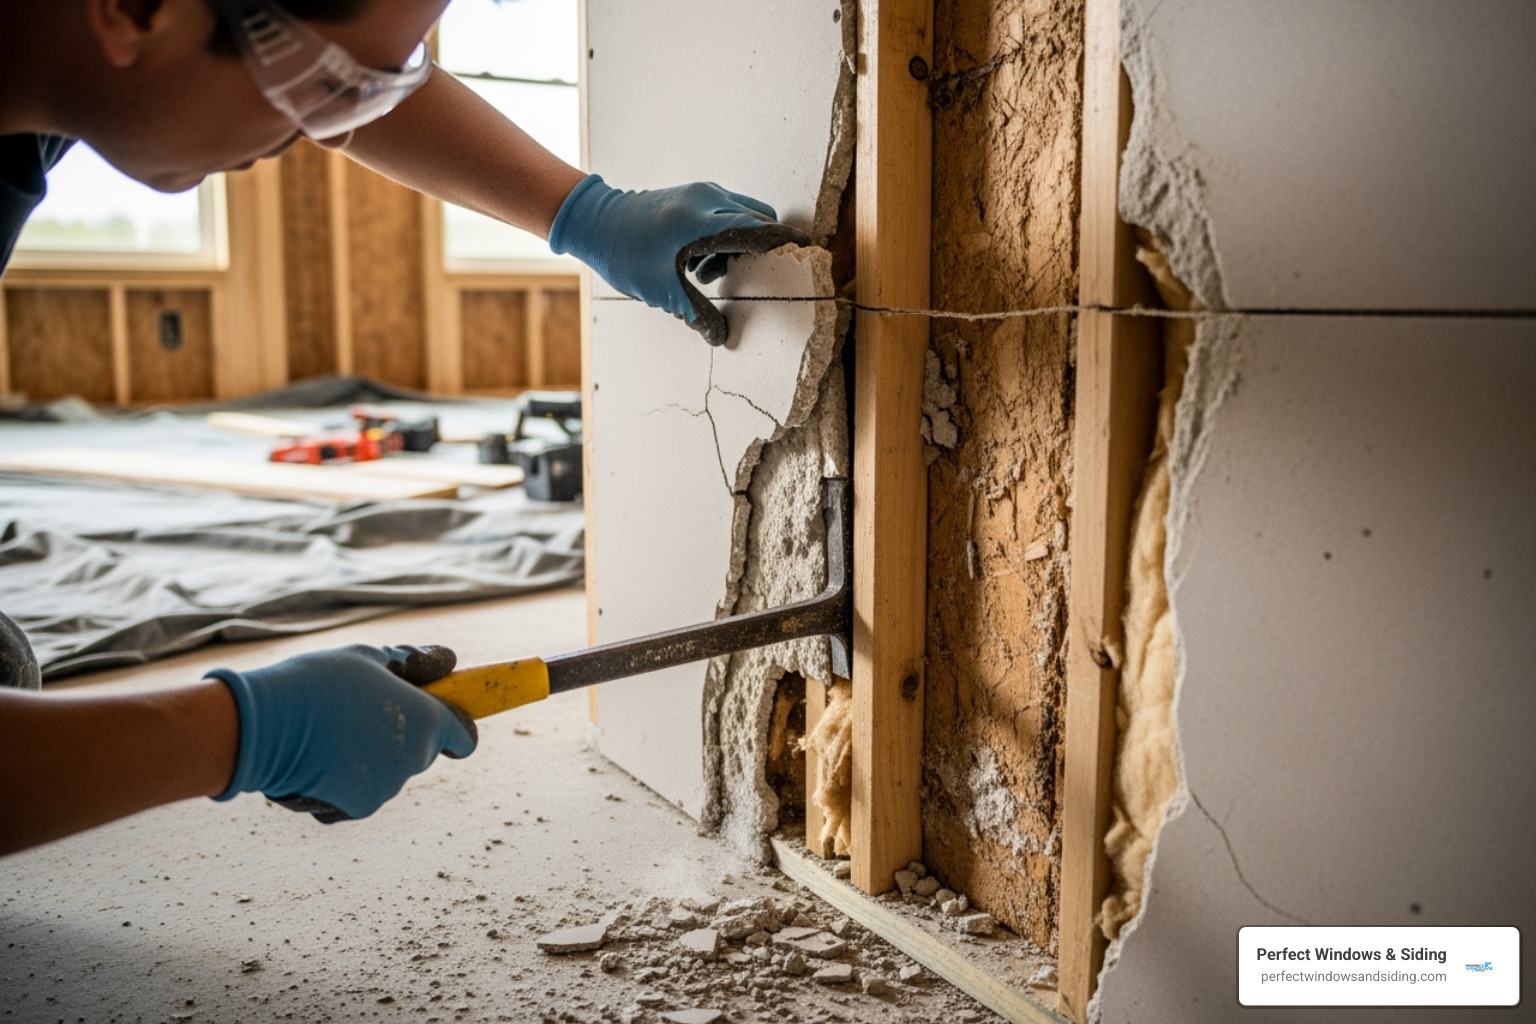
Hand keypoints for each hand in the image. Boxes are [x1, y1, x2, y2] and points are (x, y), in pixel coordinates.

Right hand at [207, 644, 475, 823]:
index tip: (440, 718)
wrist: (265, 726)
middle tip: (362, 713)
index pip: (464, 737)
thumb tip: (447, 660)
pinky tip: (316, 759)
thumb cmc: (319, 682)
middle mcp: (414, 759)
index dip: (456, 728)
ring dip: (370, 757)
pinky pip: (358, 793)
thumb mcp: (368, 658)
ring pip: (388, 772)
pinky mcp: (356, 808)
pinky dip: (343, 781)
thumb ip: (413, 662)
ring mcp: (386, 788)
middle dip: (402, 736)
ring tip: (329, 732)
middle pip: (421, 751)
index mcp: (426, 720)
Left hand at [549, 174, 810, 344]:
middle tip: (734, 279)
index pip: (761, 231)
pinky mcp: (696, 194)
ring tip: (703, 273)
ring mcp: (703, 193)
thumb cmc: (623, 254)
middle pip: (759, 221)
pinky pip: (728, 212)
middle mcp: (708, 199)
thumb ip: (698, 314)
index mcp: (702, 222)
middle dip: (756, 252)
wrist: (594, 220)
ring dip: (738, 246)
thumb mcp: (661, 291)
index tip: (811, 256)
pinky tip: (696, 260)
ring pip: (745, 216)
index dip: (787, 246)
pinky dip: (724, 236)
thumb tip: (722, 337)